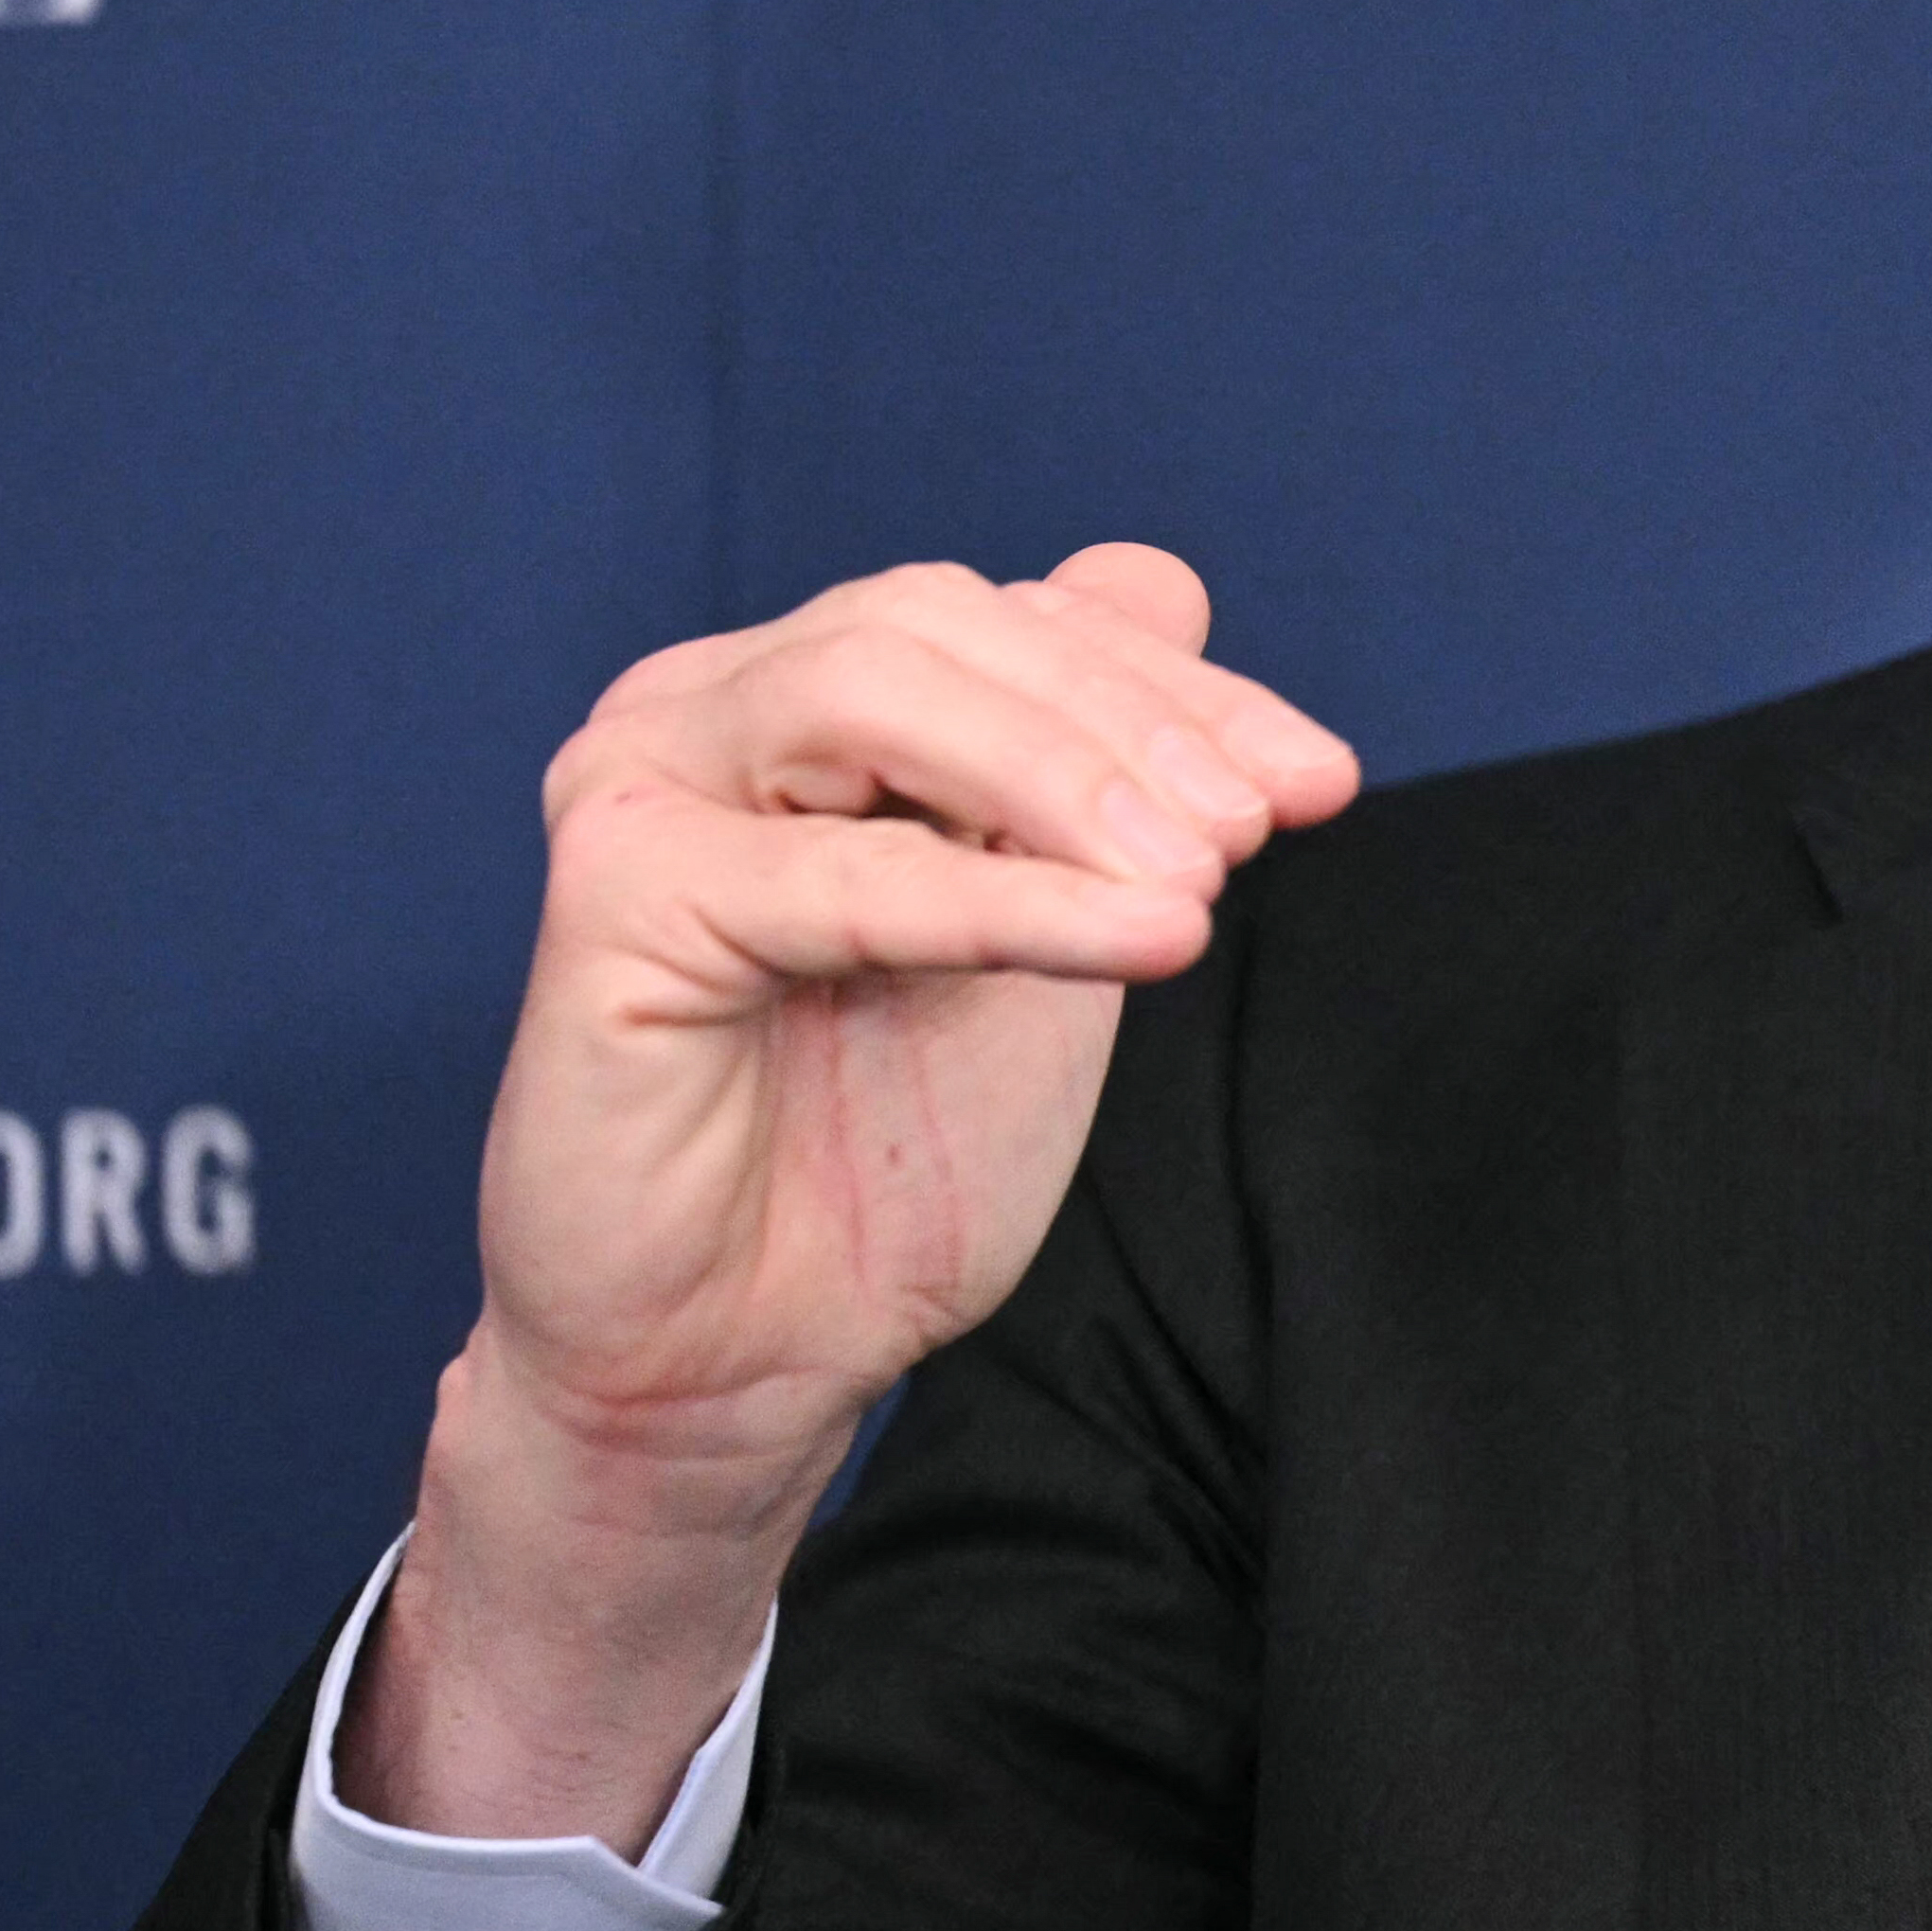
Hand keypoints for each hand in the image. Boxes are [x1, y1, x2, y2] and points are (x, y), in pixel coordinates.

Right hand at [344, 544, 1355, 1846]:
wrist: (749, 1355)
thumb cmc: (883, 1147)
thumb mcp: (1040, 928)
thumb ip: (1086, 764)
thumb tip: (1160, 575)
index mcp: (800, 699)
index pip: (1013, 623)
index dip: (1179, 690)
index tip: (1321, 782)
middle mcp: (702, 710)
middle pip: (941, 624)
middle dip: (1131, 723)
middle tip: (1259, 834)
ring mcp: (641, 788)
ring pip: (875, 693)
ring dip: (1069, 780)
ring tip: (1202, 884)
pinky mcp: (610, 902)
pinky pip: (836, 872)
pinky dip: (1007, 899)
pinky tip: (1145, 936)